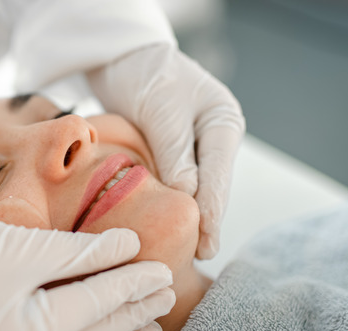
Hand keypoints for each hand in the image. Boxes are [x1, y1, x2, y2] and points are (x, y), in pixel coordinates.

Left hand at [87, 43, 245, 258]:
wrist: (124, 58)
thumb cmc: (147, 75)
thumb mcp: (162, 110)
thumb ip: (175, 152)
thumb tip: (187, 194)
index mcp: (223, 123)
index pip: (220, 175)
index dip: (213, 211)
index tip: (208, 242)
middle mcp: (214, 139)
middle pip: (211, 186)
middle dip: (204, 221)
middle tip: (200, 255)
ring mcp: (195, 148)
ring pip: (193, 189)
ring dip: (186, 215)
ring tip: (184, 251)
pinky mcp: (172, 155)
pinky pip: (173, 184)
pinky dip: (168, 203)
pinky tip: (164, 226)